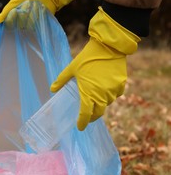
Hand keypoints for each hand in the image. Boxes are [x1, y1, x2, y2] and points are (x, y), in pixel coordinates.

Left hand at [50, 7, 139, 130]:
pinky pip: (116, 94)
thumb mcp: (71, 69)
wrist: (109, 47)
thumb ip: (61, 80)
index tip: (79, 127)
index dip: (82, 122)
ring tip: (95, 100)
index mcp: (89, 93)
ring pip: (107, 103)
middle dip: (92, 117)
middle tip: (87, 117)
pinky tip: (105, 90)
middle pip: (98, 113)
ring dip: (101, 104)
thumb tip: (52, 89)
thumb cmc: (87, 58)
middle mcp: (102, 95)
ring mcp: (113, 91)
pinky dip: (110, 95)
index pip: (85, 114)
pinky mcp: (121, 84)